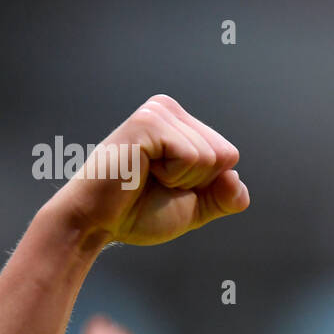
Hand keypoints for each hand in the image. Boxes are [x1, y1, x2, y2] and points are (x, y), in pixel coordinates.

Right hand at [46, 94, 246, 246]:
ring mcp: (158, 112)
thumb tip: (236, 177)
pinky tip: (142, 171)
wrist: (97, 223)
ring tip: (147, 176)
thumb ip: (226, 196)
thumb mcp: (196, 207)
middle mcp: (170, 110)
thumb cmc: (140, 213)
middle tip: (156, 183)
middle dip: (196, 182)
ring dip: (181, 180)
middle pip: (224, 154)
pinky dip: (172, 175)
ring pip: (210, 156)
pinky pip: (190, 156)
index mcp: (182, 124)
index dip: (205, 184)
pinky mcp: (147, 122)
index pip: (229, 156)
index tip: (169, 186)